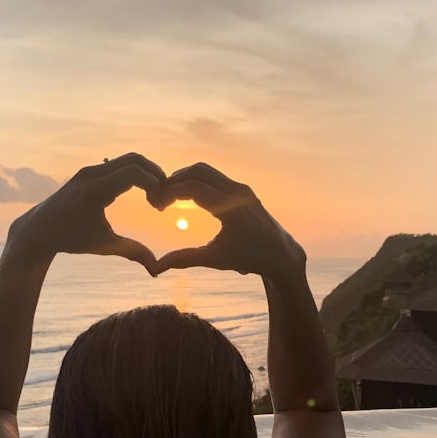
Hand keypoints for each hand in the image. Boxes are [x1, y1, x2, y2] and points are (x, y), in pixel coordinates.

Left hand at [6, 153, 163, 273]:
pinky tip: (142, 193)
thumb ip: (132, 252)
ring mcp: (89, 170)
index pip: (135, 173)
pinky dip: (136, 173)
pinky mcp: (90, 171)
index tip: (158, 207)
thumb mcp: (103, 246)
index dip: (155, 185)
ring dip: (147, 173)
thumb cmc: (71, 239)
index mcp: (95, 191)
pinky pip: (120, 163)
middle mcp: (91, 175)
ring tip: (154, 196)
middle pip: (136, 160)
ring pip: (129, 159)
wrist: (40, 229)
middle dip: (156, 176)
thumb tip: (157, 269)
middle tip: (162, 198)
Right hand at [150, 163, 305, 279]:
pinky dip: (197, 180)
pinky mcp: (243, 189)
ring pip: (206, 170)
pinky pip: (215, 176)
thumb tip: (156, 267)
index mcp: (231, 211)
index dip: (171, 193)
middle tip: (160, 197)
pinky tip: (186, 195)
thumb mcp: (215, 260)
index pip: (194, 188)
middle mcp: (238, 193)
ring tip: (170, 195)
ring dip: (185, 177)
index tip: (158, 206)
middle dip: (175, 180)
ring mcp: (242, 188)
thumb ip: (185, 259)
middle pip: (197, 171)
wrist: (280, 254)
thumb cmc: (248, 259)